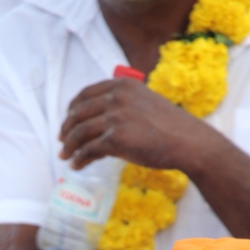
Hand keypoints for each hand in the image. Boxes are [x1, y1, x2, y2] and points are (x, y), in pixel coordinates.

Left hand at [59, 77, 201, 171]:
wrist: (187, 141)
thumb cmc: (171, 127)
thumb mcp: (145, 104)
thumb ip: (124, 106)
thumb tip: (102, 122)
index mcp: (123, 85)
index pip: (86, 93)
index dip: (73, 108)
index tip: (68, 119)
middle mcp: (116, 97)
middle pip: (79, 113)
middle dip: (67, 128)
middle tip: (61, 141)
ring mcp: (115, 117)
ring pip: (80, 132)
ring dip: (69, 145)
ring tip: (65, 156)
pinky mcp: (115, 139)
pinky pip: (89, 149)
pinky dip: (79, 158)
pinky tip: (76, 165)